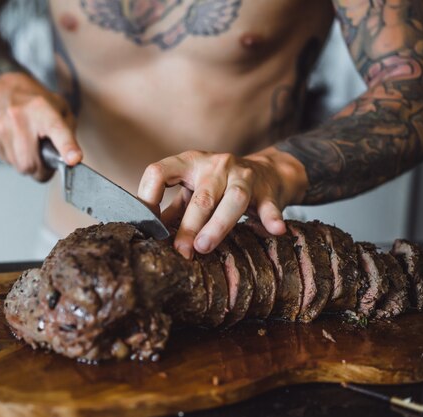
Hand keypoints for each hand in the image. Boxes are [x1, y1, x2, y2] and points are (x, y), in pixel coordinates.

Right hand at [0, 72, 81, 180]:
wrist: (7, 91)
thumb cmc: (39, 105)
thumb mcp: (62, 110)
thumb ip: (69, 134)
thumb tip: (71, 160)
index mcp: (43, 109)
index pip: (57, 131)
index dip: (67, 148)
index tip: (73, 159)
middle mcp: (19, 118)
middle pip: (31, 164)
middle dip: (42, 170)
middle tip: (46, 159)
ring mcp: (1, 128)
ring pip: (19, 167)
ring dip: (29, 164)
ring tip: (31, 147)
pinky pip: (8, 162)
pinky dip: (16, 159)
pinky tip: (18, 144)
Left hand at [137, 148, 306, 258]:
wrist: (267, 171)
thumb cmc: (220, 184)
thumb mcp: (192, 190)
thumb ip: (171, 209)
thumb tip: (146, 233)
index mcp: (190, 162)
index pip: (160, 171)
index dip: (148, 197)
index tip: (147, 224)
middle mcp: (216, 165)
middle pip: (201, 195)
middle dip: (190, 225)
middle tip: (182, 251)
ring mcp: (243, 175)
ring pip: (233, 199)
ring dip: (218, 225)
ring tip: (204, 246)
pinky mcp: (267, 190)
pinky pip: (270, 205)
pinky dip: (272, 217)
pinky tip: (276, 229)